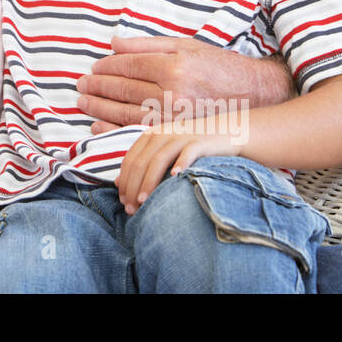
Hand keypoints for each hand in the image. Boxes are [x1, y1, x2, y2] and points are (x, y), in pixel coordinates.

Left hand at [76, 36, 292, 133]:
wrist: (258, 95)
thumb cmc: (221, 67)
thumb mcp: (187, 46)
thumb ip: (148, 45)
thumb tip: (113, 43)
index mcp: (174, 66)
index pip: (129, 65)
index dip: (107, 67)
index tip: (93, 68)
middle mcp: (173, 92)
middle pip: (124, 90)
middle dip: (98, 88)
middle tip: (81, 86)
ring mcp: (176, 117)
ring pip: (127, 114)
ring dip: (100, 110)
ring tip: (84, 104)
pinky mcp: (180, 136)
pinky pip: (139, 134)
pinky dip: (114, 132)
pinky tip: (99, 128)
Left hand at [117, 121, 239, 214]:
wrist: (225, 132)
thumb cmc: (190, 147)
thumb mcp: (163, 151)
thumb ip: (141, 163)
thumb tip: (116, 183)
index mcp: (150, 136)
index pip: (130, 160)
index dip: (124, 181)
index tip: (122, 202)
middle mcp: (163, 134)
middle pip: (141, 162)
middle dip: (133, 187)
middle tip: (131, 209)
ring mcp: (181, 137)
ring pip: (159, 159)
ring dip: (149, 181)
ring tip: (143, 201)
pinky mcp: (200, 142)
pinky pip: (188, 153)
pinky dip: (180, 164)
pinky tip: (174, 177)